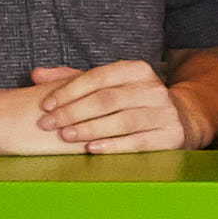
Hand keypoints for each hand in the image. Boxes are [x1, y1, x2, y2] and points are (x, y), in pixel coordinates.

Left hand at [23, 58, 197, 155]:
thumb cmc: (132, 102)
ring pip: (122, 120)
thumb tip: (36, 75)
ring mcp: (165, 113)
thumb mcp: (108, 85)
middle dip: (73, 112)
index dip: (69, 91)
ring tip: (65, 136)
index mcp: (137, 70)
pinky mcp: (171, 136)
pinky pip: (138, 142)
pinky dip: (113, 146)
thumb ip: (72, 79)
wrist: (181, 119)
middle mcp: (154, 88)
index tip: (45, 105)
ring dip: (89, 129)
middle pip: (107, 99)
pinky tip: (91, 148)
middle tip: (48, 124)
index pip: (98, 77)